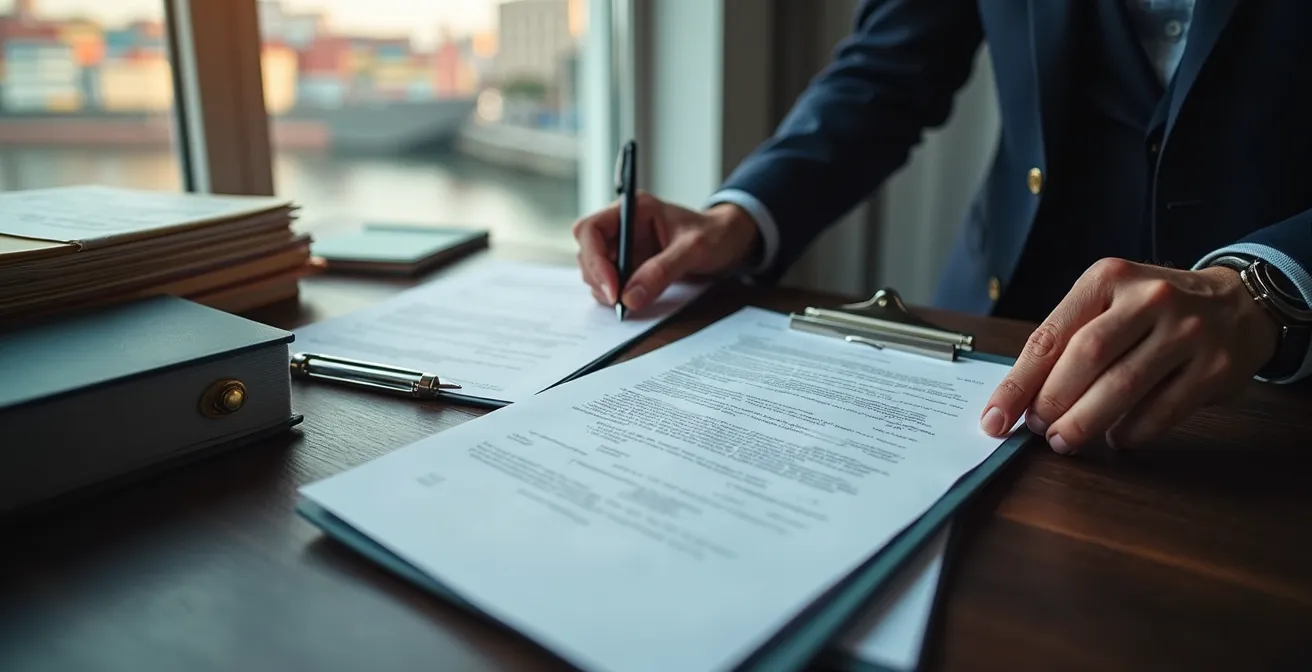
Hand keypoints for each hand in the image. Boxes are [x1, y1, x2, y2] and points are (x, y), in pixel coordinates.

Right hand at [573, 193, 760, 311]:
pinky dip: (615, 296)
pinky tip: (633, 301)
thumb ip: (662, 271)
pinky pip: (609, 283)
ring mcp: (623, 248)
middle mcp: (622, 226)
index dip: (594, 260)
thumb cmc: (715, 234)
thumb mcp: (694, 249)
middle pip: (587, 252)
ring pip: (594, 270)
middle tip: (620, 302)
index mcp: (632, 209)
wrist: (730, 242)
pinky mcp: (629, 266)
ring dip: (605, 290)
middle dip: (599, 279)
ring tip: (630, 302)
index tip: (613, 289)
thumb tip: (629, 298)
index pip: (590, 229)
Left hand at [979, 258, 1281, 452]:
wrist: (1236, 303)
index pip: (1050, 336)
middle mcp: (1149, 298)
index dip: (1018, 384)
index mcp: (1107, 279)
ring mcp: (1187, 331)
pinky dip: (1132, 432)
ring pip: (1122, 386)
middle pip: (1085, 358)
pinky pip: (1163, 410)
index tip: (994, 418)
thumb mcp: (1107, 303)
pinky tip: (1117, 437)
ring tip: (1065, 440)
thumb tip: (1019, 399)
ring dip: (1085, 422)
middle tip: (1037, 429)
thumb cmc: (1152, 311)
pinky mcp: (1216, 367)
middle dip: (1052, 403)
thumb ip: (1067, 341)